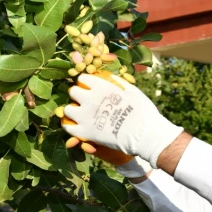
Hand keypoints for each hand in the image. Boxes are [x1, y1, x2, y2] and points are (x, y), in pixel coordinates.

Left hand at [62, 72, 182, 166]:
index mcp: (101, 87)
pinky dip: (72, 128)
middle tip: (84, 101)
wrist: (144, 135)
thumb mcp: (133, 91)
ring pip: (67, 110)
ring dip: (72, 111)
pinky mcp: (85, 132)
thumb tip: (111, 77)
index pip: (83, 78)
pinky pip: (69, 128)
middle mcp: (90, 99)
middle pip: (73, 92)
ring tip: (80, 115)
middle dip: (77, 95)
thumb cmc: (143, 112)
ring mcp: (85, 116)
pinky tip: (78, 128)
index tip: (89, 87)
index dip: (86, 82)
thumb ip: (119, 83)